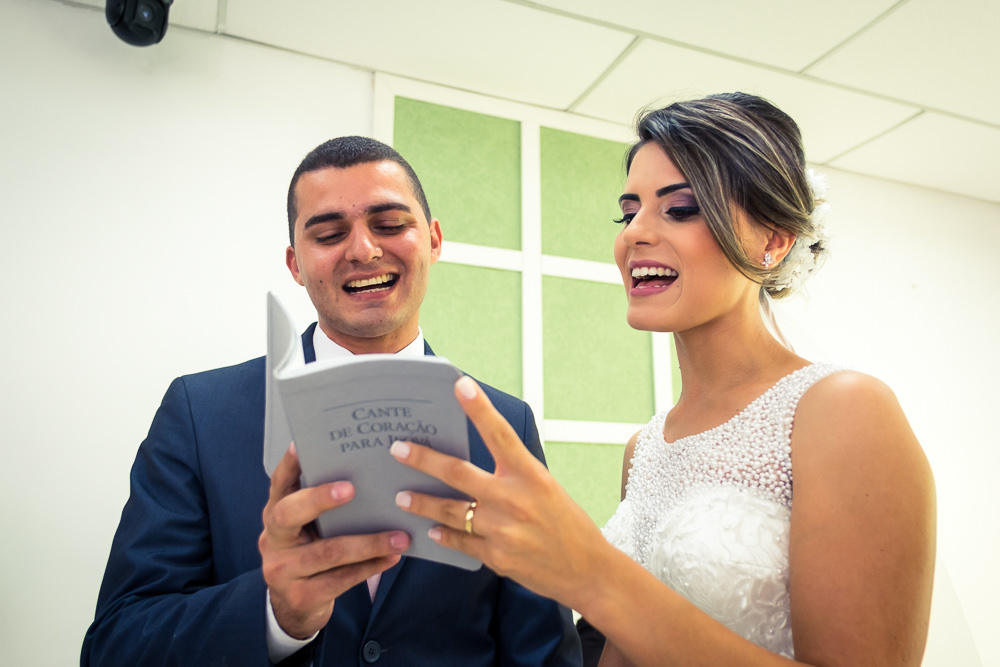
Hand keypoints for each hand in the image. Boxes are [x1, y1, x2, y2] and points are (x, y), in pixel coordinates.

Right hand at [259, 443, 410, 638]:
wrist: (294, 607)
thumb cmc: (310, 552)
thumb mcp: (307, 528)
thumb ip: (322, 505)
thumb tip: (367, 472)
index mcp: (275, 514)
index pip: (278, 484)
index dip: (288, 465)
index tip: (301, 445)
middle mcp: (272, 539)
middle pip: (288, 513)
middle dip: (319, 499)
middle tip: (352, 488)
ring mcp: (283, 570)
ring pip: (328, 552)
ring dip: (369, 543)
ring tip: (400, 537)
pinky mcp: (301, 596)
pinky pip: (341, 579)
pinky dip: (370, 567)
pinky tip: (392, 557)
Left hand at [390, 376, 607, 610]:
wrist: (589, 571)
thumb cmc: (568, 524)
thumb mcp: (547, 488)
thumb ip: (513, 476)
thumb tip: (472, 466)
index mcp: (531, 475)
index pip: (500, 433)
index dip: (479, 408)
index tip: (460, 385)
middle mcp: (514, 499)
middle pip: (457, 473)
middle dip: (423, 460)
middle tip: (397, 450)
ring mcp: (502, 530)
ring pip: (449, 511)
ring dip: (422, 502)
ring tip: (402, 497)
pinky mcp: (496, 557)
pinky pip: (460, 541)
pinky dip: (443, 535)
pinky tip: (431, 531)